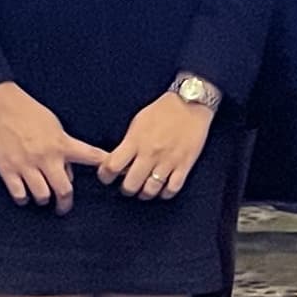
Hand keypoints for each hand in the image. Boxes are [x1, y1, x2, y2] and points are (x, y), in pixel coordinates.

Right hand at [0, 82, 109, 212]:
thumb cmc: (27, 111)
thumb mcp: (53, 125)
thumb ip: (63, 147)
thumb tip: (67, 172)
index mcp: (61, 143)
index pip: (91, 156)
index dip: (105, 166)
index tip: (114, 175)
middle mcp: (46, 157)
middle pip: (64, 191)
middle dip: (66, 204)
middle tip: (64, 208)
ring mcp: (26, 165)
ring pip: (42, 196)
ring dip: (43, 200)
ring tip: (41, 197)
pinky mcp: (7, 170)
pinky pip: (19, 194)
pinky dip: (23, 198)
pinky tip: (23, 194)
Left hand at [99, 89, 215, 201]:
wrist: (191, 103)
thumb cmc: (163, 110)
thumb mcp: (138, 122)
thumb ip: (127, 143)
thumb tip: (116, 160)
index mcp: (135, 141)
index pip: (112, 167)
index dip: (105, 176)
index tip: (107, 177)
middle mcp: (150, 153)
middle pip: (130, 185)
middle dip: (126, 189)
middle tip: (128, 185)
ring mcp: (168, 161)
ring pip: (150, 191)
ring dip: (145, 193)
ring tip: (144, 189)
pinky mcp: (184, 165)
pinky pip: (172, 189)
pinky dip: (165, 193)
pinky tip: (162, 188)